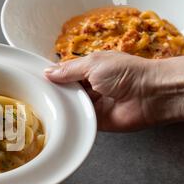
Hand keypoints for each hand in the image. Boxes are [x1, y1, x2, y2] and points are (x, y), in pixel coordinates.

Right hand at [44, 51, 183, 130]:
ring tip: (43, 106)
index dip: (51, 76)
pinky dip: (69, 119)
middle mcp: (89, 86)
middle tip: (34, 95)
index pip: (64, 72)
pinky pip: (77, 120)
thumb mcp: (93, 63)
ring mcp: (92, 104)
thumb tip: (48, 72)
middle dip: (53, 92)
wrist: (150, 95)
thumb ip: (69, 70)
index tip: (33, 79)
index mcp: (89, 68)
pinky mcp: (95, 120)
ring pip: (68, 105)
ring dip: (61, 105)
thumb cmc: (127, 72)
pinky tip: (57, 118)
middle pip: (64, 90)